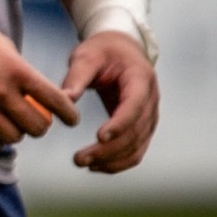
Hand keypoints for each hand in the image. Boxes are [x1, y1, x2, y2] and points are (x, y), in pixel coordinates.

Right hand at [0, 11, 78, 151]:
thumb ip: (19, 68)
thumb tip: (38, 93)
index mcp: (15, 69)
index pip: (54, 100)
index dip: (68, 114)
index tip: (71, 120)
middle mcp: (0, 90)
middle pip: (37, 126)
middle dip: (39, 127)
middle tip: (34, 123)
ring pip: (13, 138)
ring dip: (15, 134)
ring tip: (9, 126)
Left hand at [59, 31, 158, 172]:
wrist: (121, 50)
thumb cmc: (104, 51)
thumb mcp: (87, 55)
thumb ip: (77, 75)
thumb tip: (66, 99)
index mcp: (140, 78)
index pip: (134, 105)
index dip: (119, 123)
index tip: (99, 137)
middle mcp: (150, 100)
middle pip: (135, 132)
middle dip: (109, 150)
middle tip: (80, 158)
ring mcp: (149, 116)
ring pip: (137, 147)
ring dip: (112, 160)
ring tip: (84, 163)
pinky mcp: (142, 127)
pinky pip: (136, 151)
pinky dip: (118, 162)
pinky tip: (97, 166)